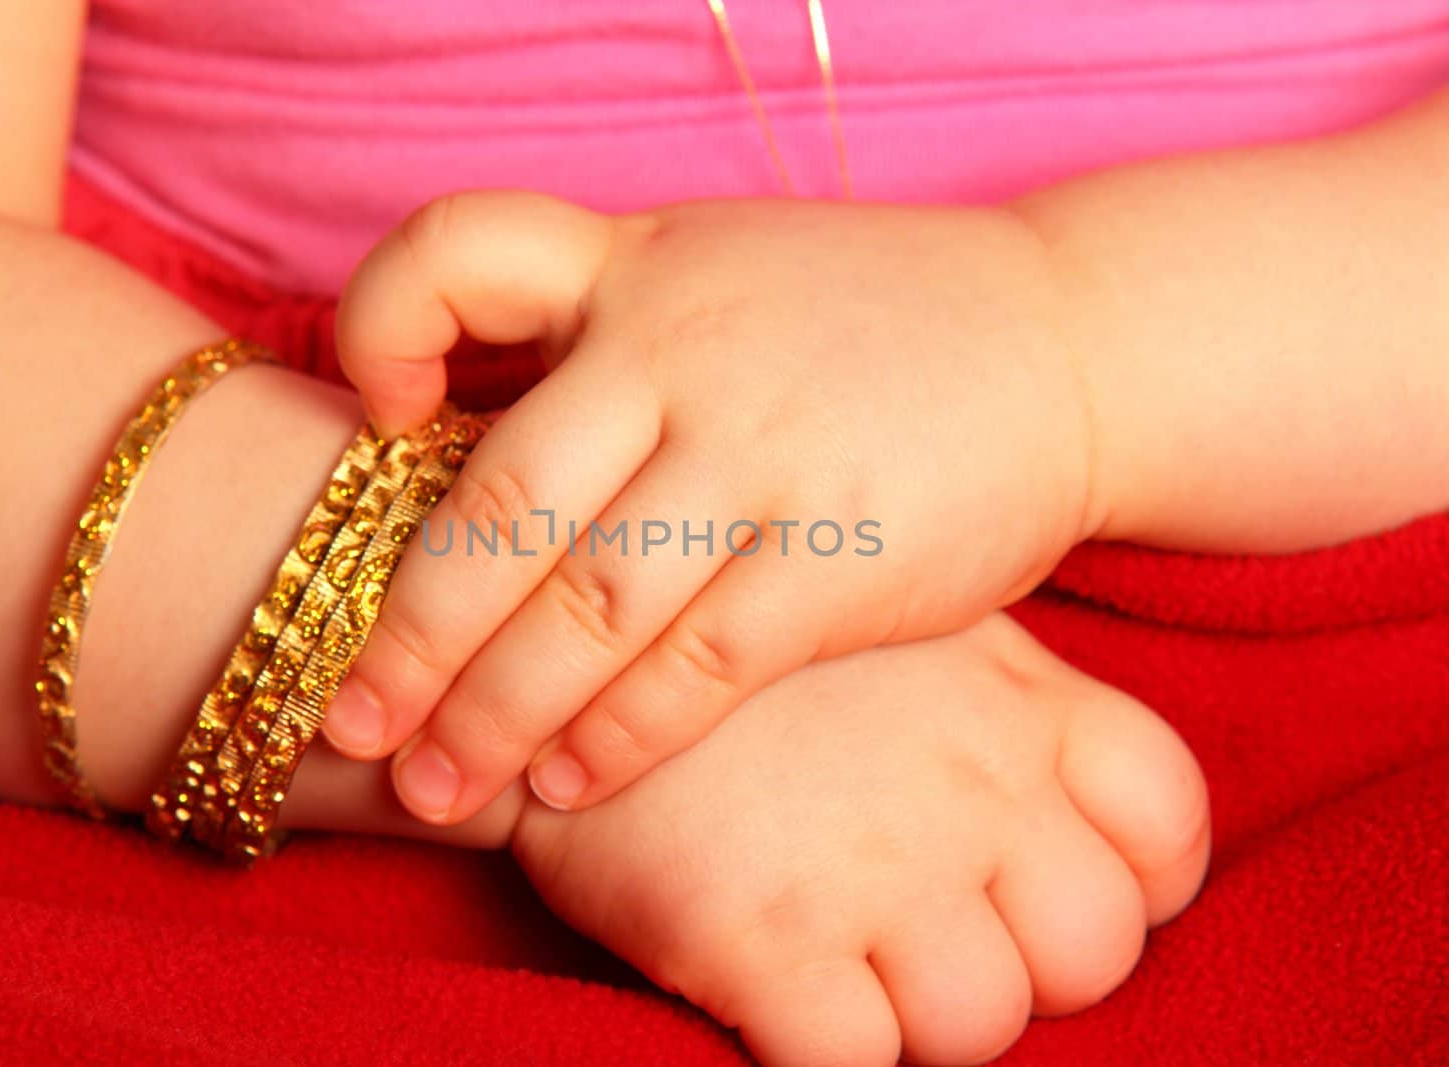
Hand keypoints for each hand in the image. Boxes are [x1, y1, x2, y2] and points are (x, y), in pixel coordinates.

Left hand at [325, 192, 1101, 822]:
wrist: (1064, 341)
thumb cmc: (861, 323)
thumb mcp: (719, 273)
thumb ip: (597, 334)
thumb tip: (445, 435)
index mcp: (638, 265)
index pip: (462, 255)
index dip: (382, 331)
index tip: (376, 422)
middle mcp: (685, 348)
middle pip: (503, 500)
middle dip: (409, 630)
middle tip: (349, 723)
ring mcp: (767, 449)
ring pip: (590, 603)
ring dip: (497, 712)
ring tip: (441, 787)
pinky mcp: (845, 553)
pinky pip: (701, 664)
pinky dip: (622, 734)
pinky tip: (571, 784)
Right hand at [512, 615, 1209, 1066]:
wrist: (551, 646)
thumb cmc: (737, 644)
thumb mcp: (894, 623)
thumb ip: (995, 701)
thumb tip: (1057, 790)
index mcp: (1015, 698)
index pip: (1165, 819)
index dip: (1132, 878)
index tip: (1047, 885)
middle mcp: (970, 785)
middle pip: (1092, 945)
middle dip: (1024, 964)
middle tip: (924, 928)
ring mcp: (875, 869)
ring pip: (982, 1022)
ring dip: (920, 1015)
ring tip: (839, 953)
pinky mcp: (767, 943)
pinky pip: (855, 1061)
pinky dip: (829, 1046)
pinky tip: (775, 988)